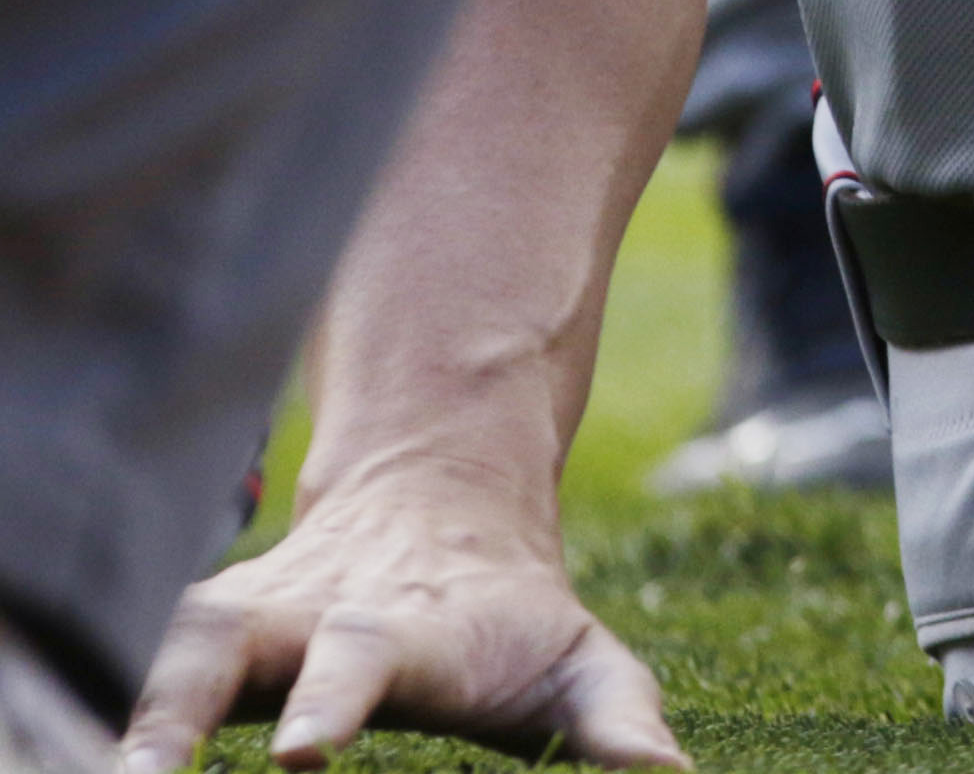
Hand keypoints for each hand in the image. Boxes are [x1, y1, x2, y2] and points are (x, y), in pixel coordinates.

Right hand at [125, 469, 684, 772]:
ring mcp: (239, 624)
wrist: (441, 504)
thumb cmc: (514, 617)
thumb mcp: (580, 658)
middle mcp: (299, 618)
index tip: (300, 751)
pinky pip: (135, 668)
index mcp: (398, 628)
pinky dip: (103, 709)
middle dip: (176, 706)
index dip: (330, 699)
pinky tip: (75, 754)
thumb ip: (617, 717)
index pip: (359, 657)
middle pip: (222, 644)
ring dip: (118, 713)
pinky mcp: (196, 639)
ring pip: (159, 651)